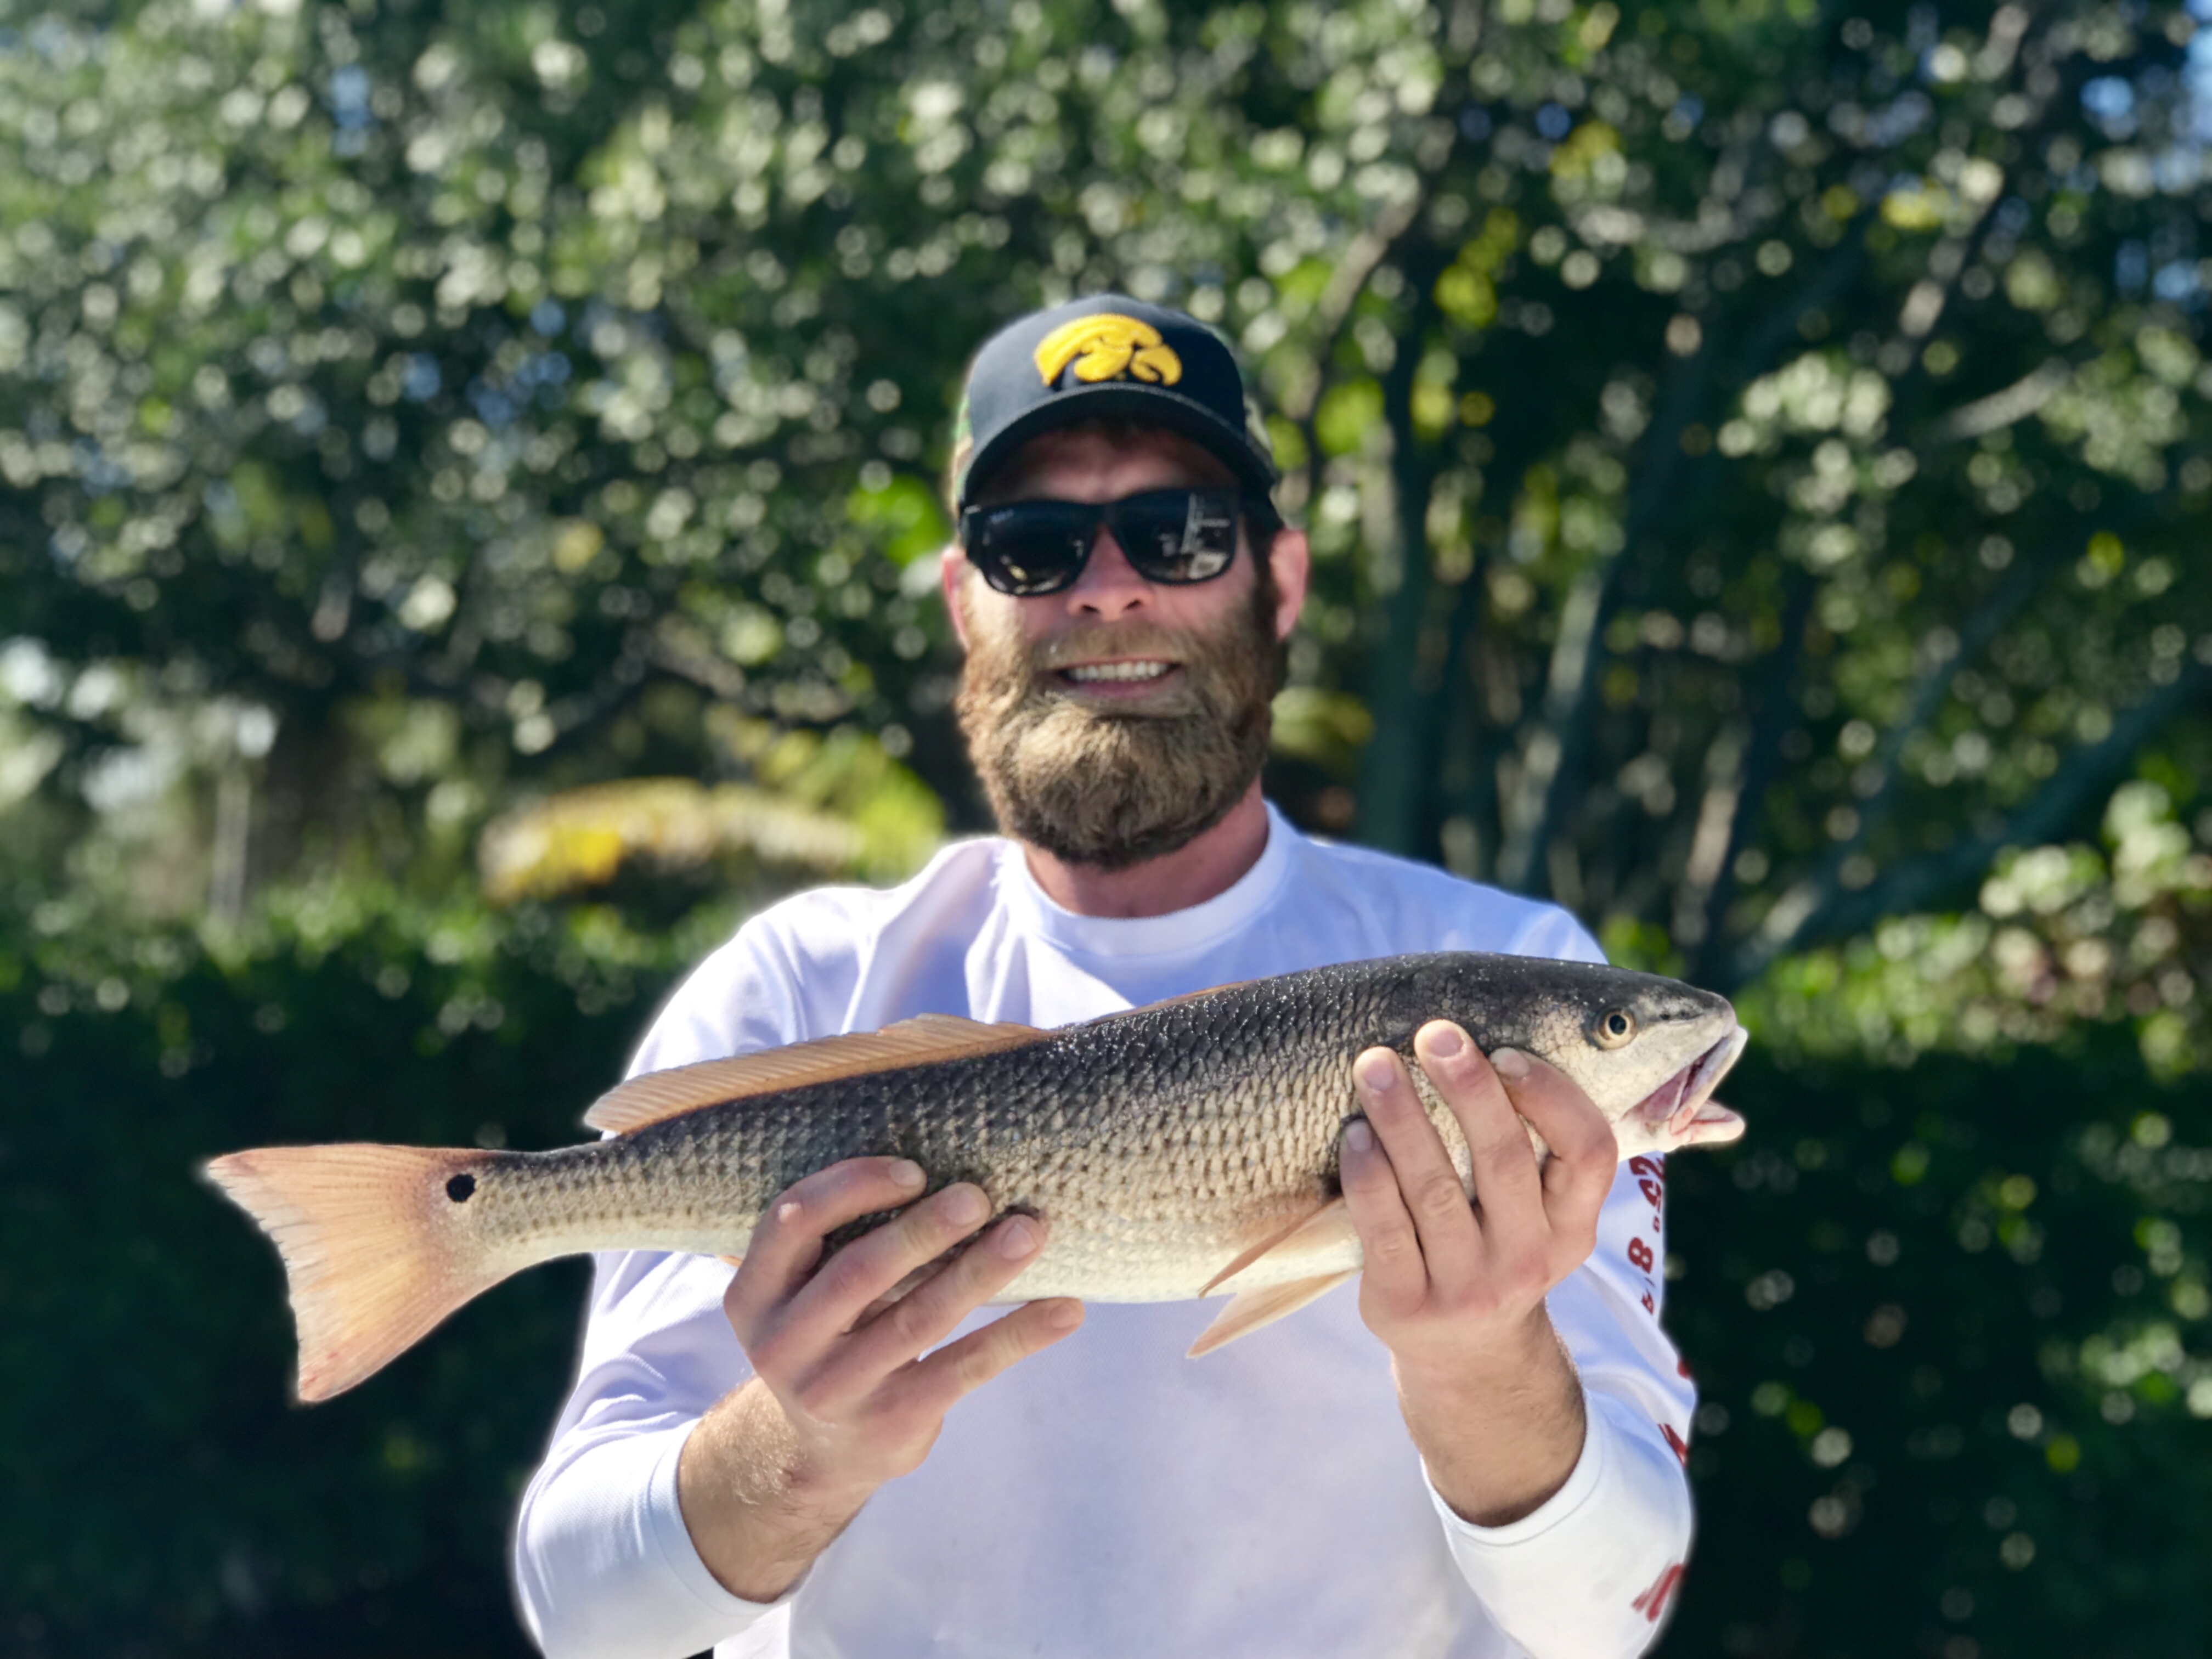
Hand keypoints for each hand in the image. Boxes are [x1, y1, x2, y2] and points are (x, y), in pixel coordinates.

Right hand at [678, 1157, 1082, 1599]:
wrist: (823, 1453)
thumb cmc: (829, 1332)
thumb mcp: (801, 1291)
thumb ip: (831, 1236)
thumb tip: (925, 1141)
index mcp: (753, 1294)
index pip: (791, 1221)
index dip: (852, 1187)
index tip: (915, 1169)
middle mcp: (782, 1345)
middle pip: (859, 1271)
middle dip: (923, 1228)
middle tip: (980, 1195)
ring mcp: (836, 1390)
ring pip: (918, 1319)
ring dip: (982, 1270)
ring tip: (1033, 1229)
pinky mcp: (893, 1422)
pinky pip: (964, 1369)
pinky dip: (1019, 1335)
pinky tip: (1066, 1308)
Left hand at [1340, 1021, 1618, 1523]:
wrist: (1466, 1357)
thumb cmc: (1496, 1247)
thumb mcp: (1540, 1216)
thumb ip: (1537, 1147)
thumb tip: (1487, 1041)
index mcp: (1572, 1228)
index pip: (1589, 1153)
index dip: (1552, 1097)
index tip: (1505, 1052)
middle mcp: (1528, 1260)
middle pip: (1505, 1161)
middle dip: (1469, 1090)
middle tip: (1434, 1034)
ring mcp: (1468, 1289)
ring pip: (1435, 1190)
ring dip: (1402, 1119)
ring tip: (1374, 1065)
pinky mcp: (1406, 1307)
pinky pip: (1385, 1231)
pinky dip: (1367, 1176)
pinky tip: (1352, 1134)